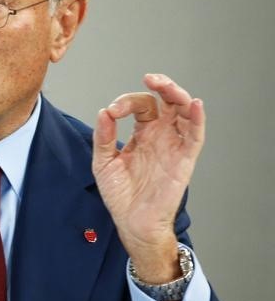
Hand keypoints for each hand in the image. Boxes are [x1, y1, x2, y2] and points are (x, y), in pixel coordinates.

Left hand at [92, 74, 205, 282]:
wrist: (131, 222)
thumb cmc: (120, 194)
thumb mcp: (103, 162)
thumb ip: (103, 137)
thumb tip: (104, 112)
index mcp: (142, 134)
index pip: (141, 106)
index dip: (127, 102)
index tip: (112, 111)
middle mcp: (160, 136)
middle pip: (168, 102)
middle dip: (162, 86)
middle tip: (150, 78)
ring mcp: (173, 145)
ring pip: (184, 112)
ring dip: (178, 95)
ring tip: (166, 86)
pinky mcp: (184, 159)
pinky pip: (195, 135)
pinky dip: (197, 118)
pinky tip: (193, 104)